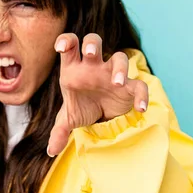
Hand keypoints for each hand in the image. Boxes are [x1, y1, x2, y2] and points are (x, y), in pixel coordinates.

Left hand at [46, 33, 149, 156]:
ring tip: (116, 83)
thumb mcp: (68, 119)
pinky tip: (140, 109)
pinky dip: (141, 95)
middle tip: (90, 53)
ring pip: (119, 58)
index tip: (61, 47)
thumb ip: (59, 131)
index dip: (66, 41)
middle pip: (93, 41)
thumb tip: (51, 151)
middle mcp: (94, 66)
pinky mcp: (129, 87)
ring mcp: (112, 74)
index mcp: (74, 68)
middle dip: (92, 44)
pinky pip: (139, 85)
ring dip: (119, 67)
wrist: (101, 116)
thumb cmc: (82, 107)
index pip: (70, 46)